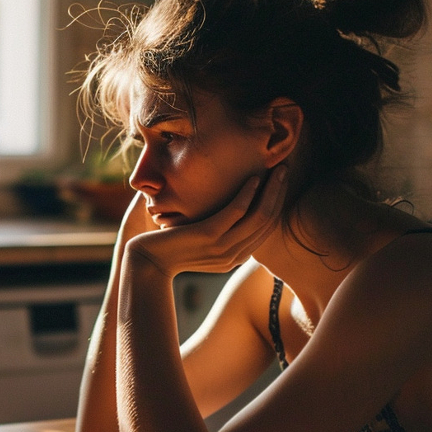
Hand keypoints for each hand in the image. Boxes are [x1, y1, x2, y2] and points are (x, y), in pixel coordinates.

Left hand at [124, 166, 287, 276]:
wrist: (146, 261)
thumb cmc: (170, 247)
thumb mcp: (201, 242)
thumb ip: (220, 232)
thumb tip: (233, 211)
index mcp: (235, 257)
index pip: (265, 229)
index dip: (277, 204)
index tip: (281, 182)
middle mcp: (234, 255)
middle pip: (267, 221)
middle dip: (279, 193)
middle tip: (285, 170)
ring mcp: (222, 247)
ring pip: (258, 216)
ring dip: (270, 190)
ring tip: (277, 169)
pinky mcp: (208, 235)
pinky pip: (236, 211)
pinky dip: (247, 193)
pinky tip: (253, 177)